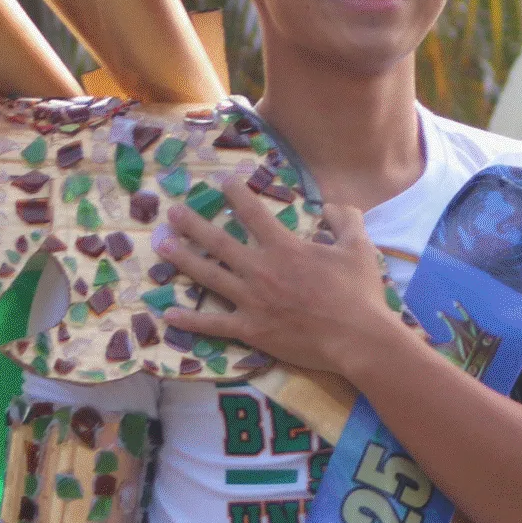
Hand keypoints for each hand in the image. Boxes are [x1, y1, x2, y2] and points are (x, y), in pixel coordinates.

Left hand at [154, 180, 406, 375]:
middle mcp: (261, 269)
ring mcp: (251, 301)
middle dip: (192, 224)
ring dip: (182, 259)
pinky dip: (190, 320)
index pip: (253, 213)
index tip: (223, 183)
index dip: (236, 194)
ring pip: (208, 276)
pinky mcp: (250, 329)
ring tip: (162, 245)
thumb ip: (345, 220)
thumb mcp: (359, 248)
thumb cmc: (359, 293)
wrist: (357, 339)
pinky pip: (213, 324)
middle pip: (218, 242)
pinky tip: (168, 313)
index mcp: (285, 248)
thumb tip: (333, 203)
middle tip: (172, 212)